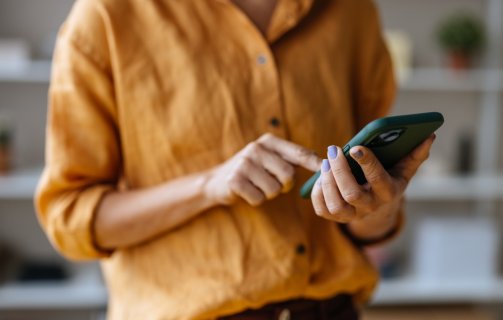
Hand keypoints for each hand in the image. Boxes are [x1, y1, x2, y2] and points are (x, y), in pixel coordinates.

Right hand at [205, 133, 320, 205]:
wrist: (217, 180)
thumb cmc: (253, 171)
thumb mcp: (271, 158)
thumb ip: (294, 159)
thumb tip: (325, 164)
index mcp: (269, 141)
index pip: (298, 153)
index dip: (315, 163)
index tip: (328, 170)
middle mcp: (256, 148)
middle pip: (288, 175)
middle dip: (284, 185)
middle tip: (273, 183)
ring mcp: (244, 163)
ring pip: (274, 189)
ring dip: (269, 194)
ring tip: (257, 186)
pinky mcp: (234, 180)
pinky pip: (259, 198)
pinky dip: (256, 200)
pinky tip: (247, 191)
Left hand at [311, 134, 434, 232]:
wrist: (378, 206)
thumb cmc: (390, 179)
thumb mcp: (404, 168)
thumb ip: (415, 154)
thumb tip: (429, 136)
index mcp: (389, 192)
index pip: (378, 180)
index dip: (367, 164)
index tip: (356, 147)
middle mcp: (371, 207)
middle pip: (352, 194)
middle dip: (340, 171)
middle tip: (333, 150)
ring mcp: (352, 215)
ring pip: (336, 205)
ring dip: (327, 182)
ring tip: (326, 161)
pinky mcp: (336, 218)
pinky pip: (322, 209)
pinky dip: (317, 193)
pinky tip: (320, 176)